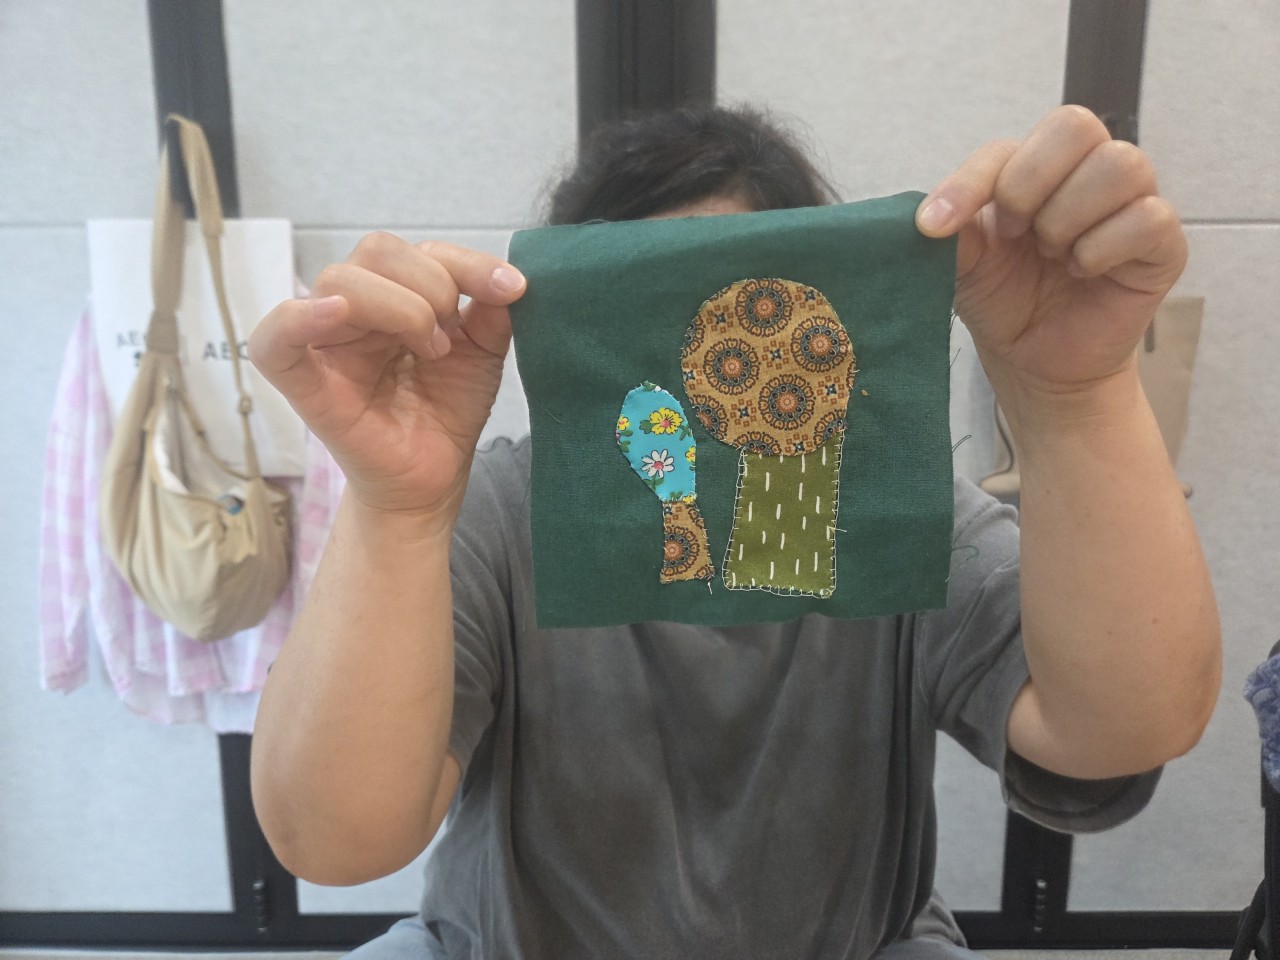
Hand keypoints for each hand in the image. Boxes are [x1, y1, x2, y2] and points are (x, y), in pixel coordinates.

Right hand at [248, 233, 525, 522]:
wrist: (434, 478)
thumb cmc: (446, 412)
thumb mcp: (483, 352)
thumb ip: (490, 308)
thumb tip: (507, 274)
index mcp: (391, 295)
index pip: (415, 249)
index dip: (465, 262)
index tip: (511, 288)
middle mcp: (352, 310)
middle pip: (375, 251)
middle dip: (432, 286)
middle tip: (450, 340)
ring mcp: (324, 343)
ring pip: (339, 281)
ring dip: (400, 308)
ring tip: (429, 352)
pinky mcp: (303, 383)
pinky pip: (273, 339)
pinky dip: (300, 317)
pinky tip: (337, 315)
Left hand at [916, 105, 1185, 397]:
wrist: (1034, 363)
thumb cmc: (1004, 301)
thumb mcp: (963, 265)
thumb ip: (950, 231)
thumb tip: (926, 216)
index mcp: (1037, 167)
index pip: (1011, 143)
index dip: (971, 181)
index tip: (935, 226)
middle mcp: (1089, 172)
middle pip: (1075, 126)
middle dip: (1028, 185)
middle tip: (1014, 234)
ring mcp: (1132, 203)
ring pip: (1119, 165)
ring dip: (1068, 218)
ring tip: (1052, 255)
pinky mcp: (1163, 244)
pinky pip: (1149, 217)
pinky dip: (1103, 249)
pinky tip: (1081, 273)